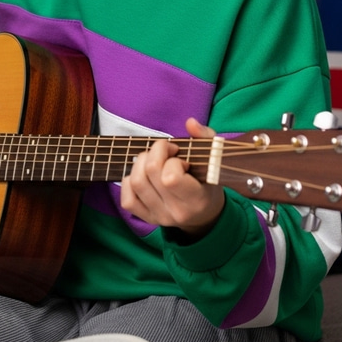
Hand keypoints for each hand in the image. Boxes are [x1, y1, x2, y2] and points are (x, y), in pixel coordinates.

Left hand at [120, 117, 225, 240]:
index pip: (170, 178)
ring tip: (155, 161)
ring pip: (136, 182)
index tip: (180, 157)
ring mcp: (159, 216)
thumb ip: (205, 136)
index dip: (171, 160)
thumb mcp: (214, 160)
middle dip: (156, 152)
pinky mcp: (147, 218)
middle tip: (167, 152)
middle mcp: (175, 212)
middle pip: (150, 173)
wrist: (205, 214)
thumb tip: (190, 122)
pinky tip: (144, 175)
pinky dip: (129, 181)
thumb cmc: (208, 182)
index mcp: (195, 199)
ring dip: (141, 163)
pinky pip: (127, 199)